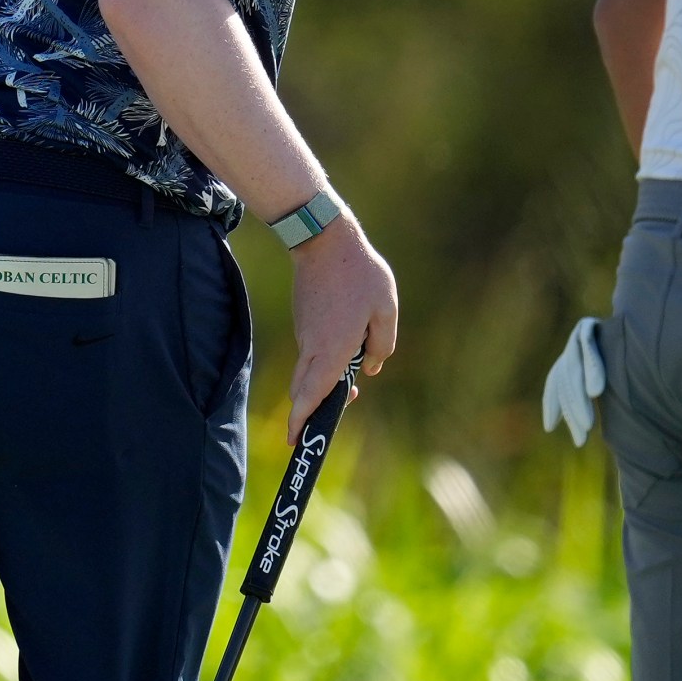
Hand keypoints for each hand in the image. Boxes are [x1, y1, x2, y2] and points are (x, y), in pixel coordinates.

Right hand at [285, 215, 397, 443]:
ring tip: (353, 383)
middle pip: (303, 390)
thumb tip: (370, 369)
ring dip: (322, 384)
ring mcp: (305, 333)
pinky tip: (348, 347)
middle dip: (311, 411)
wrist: (324, 239)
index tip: (296, 441)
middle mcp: (313, 346)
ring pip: (308, 371)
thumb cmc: (360, 273)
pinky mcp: (304, 321)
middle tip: (331, 420)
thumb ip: (382, 344)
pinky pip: (311, 352)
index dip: (302, 420)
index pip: (313, 393)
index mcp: (334, 348)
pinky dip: (323, 362)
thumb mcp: (385, 308)